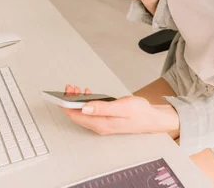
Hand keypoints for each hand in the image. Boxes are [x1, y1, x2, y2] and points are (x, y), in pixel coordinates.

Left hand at [59, 84, 179, 138]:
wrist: (152, 118)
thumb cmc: (140, 113)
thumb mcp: (122, 107)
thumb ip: (102, 108)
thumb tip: (84, 108)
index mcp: (101, 123)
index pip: (76, 116)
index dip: (66, 106)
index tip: (61, 95)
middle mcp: (100, 125)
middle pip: (78, 115)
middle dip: (70, 101)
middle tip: (70, 88)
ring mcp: (102, 123)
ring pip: (83, 113)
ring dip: (77, 101)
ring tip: (75, 89)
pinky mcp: (106, 119)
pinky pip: (90, 112)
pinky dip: (86, 102)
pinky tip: (87, 95)